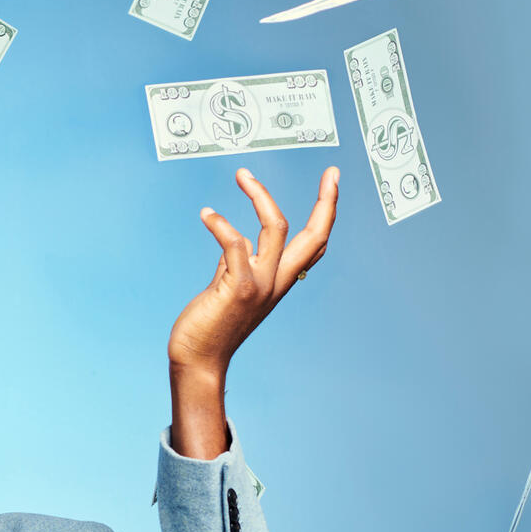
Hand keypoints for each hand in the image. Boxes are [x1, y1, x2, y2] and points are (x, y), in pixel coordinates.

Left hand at [168, 166, 339, 374]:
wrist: (199, 360)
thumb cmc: (210, 325)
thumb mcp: (230, 287)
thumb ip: (237, 262)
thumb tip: (237, 238)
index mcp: (280, 281)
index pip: (314, 244)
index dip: (326, 213)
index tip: (331, 182)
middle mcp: (277, 282)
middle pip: (315, 236)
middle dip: (327, 201)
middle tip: (331, 172)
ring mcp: (260, 284)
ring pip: (275, 228)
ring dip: (260, 196)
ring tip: (242, 175)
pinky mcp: (237, 287)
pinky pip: (235, 243)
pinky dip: (221, 223)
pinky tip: (207, 214)